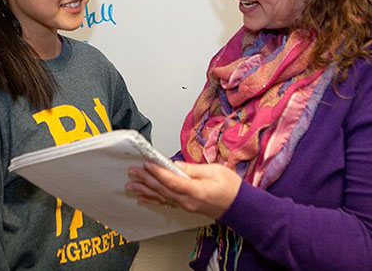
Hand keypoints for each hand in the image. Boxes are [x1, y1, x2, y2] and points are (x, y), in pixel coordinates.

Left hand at [126, 161, 241, 218]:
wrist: (240, 207)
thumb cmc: (231, 188)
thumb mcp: (214, 171)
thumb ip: (192, 169)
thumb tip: (175, 165)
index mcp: (196, 191)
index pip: (172, 181)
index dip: (158, 172)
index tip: (147, 163)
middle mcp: (188, 201)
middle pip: (163, 190)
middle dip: (146, 180)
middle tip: (133, 172)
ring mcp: (186, 206)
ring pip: (162, 197)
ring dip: (145, 190)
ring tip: (131, 185)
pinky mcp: (186, 207)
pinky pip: (166, 203)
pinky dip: (153, 199)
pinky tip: (144, 198)